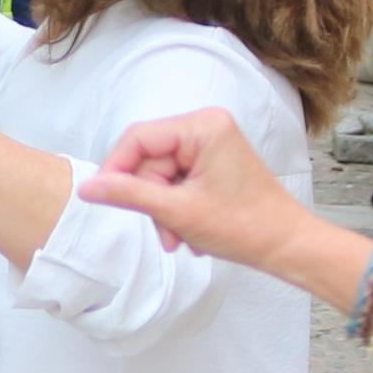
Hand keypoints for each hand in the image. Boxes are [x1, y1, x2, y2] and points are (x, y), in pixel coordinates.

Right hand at [77, 106, 335, 272]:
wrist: (287, 246)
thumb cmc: (244, 226)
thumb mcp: (177, 211)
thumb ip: (128, 195)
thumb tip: (86, 188)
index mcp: (202, 126)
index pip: (138, 139)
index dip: (115, 169)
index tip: (101, 199)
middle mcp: (207, 126)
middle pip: (149, 159)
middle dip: (151, 200)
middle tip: (165, 234)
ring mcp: (211, 144)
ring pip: (160, 175)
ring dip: (163, 210)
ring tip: (180, 238)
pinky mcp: (213, 161)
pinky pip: (177, 180)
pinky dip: (176, 208)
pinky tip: (190, 231)